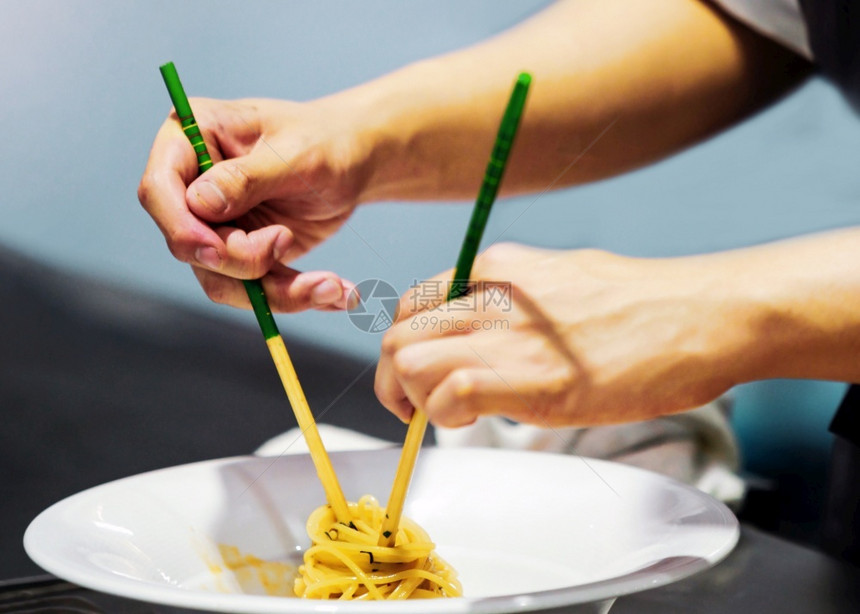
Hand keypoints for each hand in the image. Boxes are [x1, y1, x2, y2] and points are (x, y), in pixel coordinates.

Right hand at [138, 97, 370, 311]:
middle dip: (245, 261)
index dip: (180, 227)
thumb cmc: (324, 140)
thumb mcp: (293, 154)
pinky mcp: (241, 255)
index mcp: (191, 138)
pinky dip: (296, 297)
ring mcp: (214, 225)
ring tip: (334, 286)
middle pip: (192, 246)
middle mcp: (193, 185)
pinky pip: (255, 292)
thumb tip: (199, 203)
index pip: (159, 188)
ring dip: (279, 292)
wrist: (353, 161)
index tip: (215, 250)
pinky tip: (338, 294)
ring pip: (223, 280)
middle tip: (288, 240)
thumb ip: (245, 178)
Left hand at [375, 243, 750, 427]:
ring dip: (416, 400)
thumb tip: (487, 336)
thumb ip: (513, 302)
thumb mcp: (561, 280)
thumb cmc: (644, 304)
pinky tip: (478, 422)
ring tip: (454, 416)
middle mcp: (491, 295)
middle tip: (420, 408)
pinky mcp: (533, 379)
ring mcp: (510, 336)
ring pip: (408, 362)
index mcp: (498, 268)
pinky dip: (448, 417)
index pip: (413, 305)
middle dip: (394, 381)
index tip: (419, 376)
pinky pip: (451, 394)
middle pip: (397, 336)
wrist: (701, 314)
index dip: (404, 346)